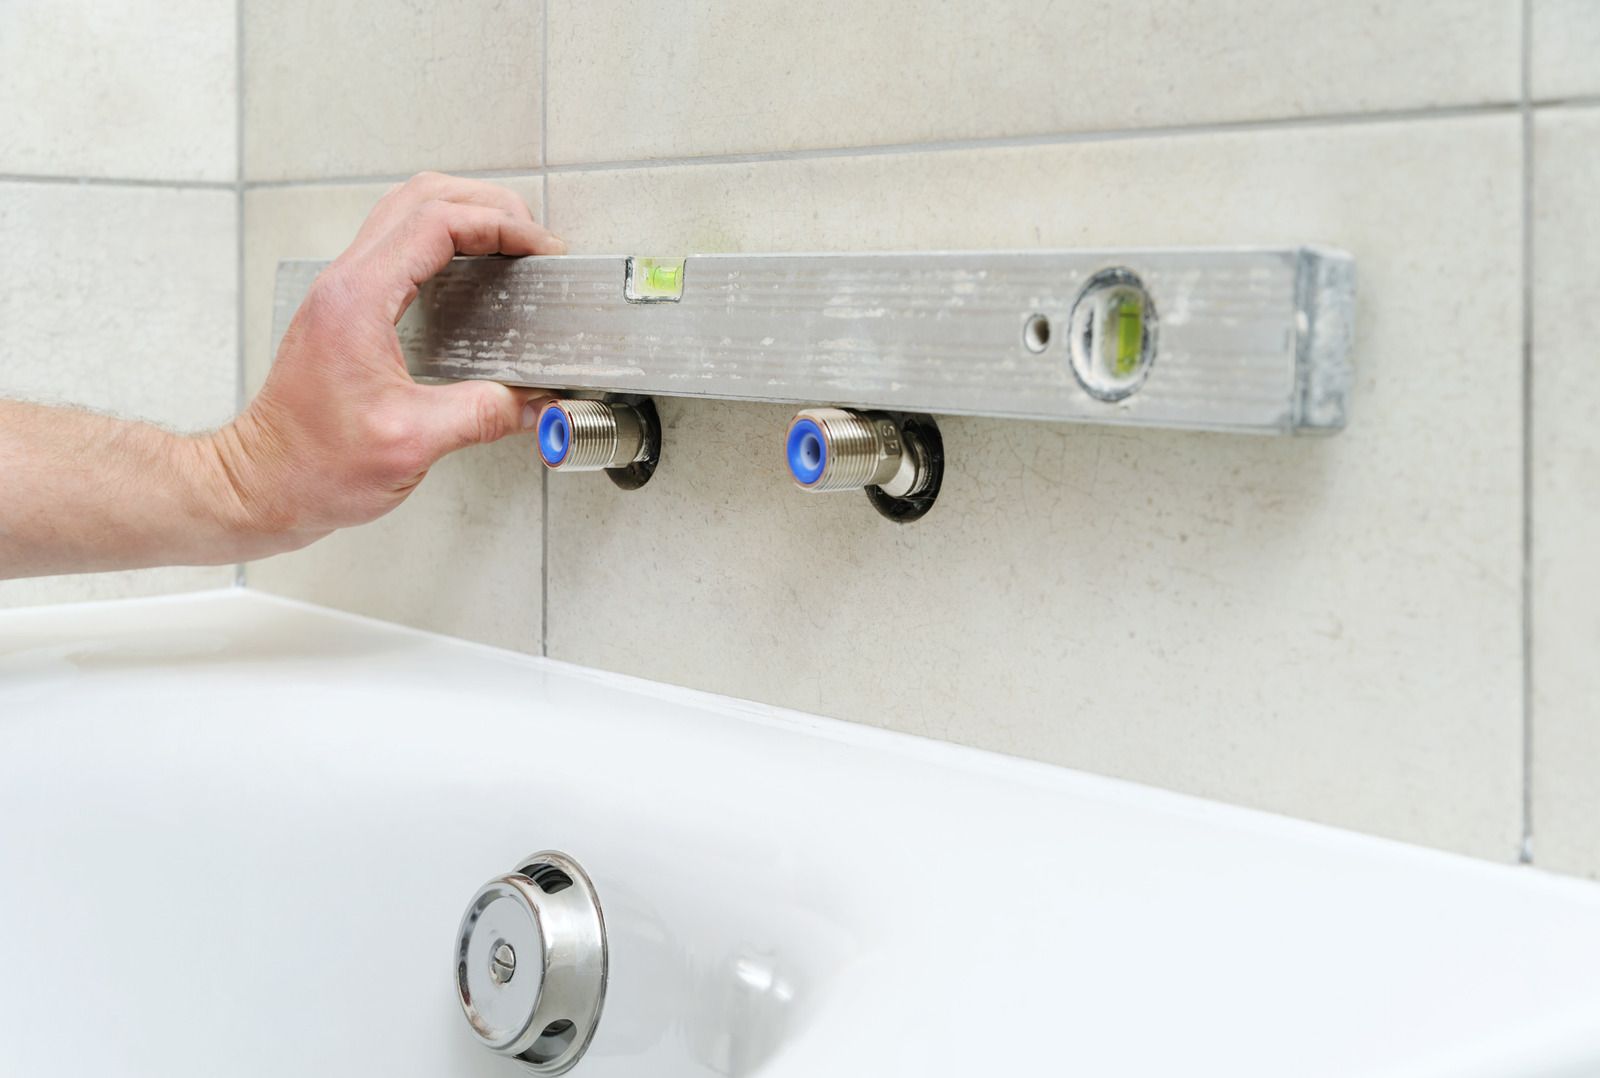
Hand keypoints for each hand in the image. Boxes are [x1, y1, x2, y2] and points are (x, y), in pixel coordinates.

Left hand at [208, 172, 563, 555]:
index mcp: (358, 300)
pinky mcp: (348, 310)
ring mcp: (343, 292)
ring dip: (465, 215)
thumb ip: (485, 415)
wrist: (263, 484)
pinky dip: (445, 240)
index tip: (540, 249)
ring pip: (407, 211)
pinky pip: (399, 245)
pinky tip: (474, 271)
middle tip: (535, 239)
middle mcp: (346, 283)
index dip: (500, 226)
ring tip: (512, 243)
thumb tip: (539, 403)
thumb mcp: (414, 444)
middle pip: (423, 198)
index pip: (438, 222)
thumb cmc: (313, 466)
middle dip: (489, 207)